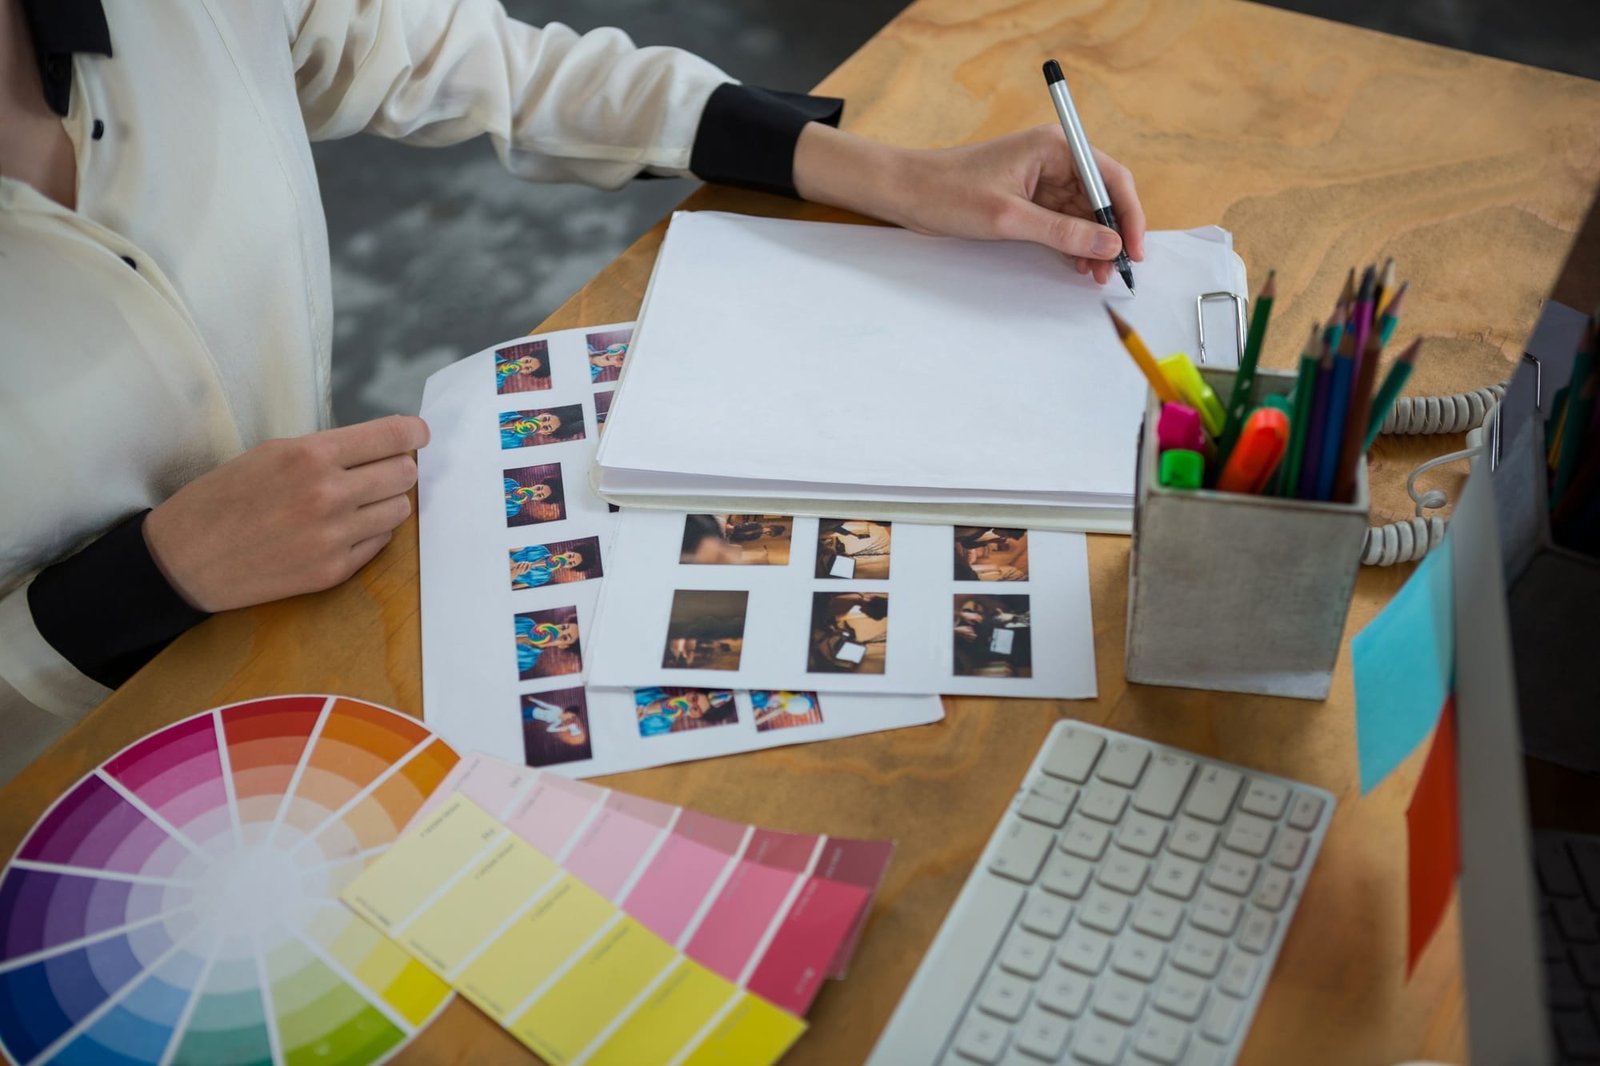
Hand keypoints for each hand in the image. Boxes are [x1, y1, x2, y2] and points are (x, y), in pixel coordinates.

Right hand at [143, 415, 428, 611]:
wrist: (183, 561)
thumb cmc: (220, 499)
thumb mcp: (268, 455)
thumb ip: (324, 451)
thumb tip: (378, 448)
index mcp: (309, 456)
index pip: (390, 436)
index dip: (412, 432)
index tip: (419, 433)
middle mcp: (328, 495)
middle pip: (404, 474)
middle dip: (397, 468)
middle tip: (381, 470)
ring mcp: (334, 537)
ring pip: (399, 510)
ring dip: (386, 502)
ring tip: (357, 502)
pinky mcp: (334, 571)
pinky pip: (379, 543)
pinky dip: (370, 533)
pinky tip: (342, 529)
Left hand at [794, 123, 1144, 284]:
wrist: (906, 192)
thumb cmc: (949, 193)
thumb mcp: (1009, 218)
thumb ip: (1062, 232)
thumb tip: (1109, 244)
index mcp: (1054, 147)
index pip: (1111, 177)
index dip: (1129, 214)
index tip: (1134, 249)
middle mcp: (1053, 157)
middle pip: (1101, 196)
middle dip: (1111, 233)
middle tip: (1113, 271)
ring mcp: (1040, 178)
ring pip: (1083, 212)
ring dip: (1092, 242)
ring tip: (1094, 275)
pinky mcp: (1027, 197)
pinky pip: (1062, 219)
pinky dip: (1072, 242)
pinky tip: (1076, 264)